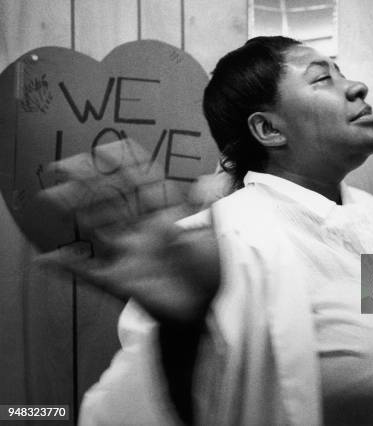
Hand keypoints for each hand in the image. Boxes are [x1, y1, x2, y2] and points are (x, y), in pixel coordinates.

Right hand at [36, 140, 220, 325]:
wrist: (201, 310)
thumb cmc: (207, 274)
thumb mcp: (211, 239)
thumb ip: (207, 209)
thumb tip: (212, 179)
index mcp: (164, 220)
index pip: (142, 187)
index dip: (126, 167)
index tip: (108, 148)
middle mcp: (141, 233)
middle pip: (111, 201)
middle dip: (89, 182)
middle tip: (66, 164)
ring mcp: (128, 255)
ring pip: (96, 227)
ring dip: (74, 211)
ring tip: (52, 195)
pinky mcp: (120, 280)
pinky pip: (88, 273)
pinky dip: (68, 267)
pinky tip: (47, 260)